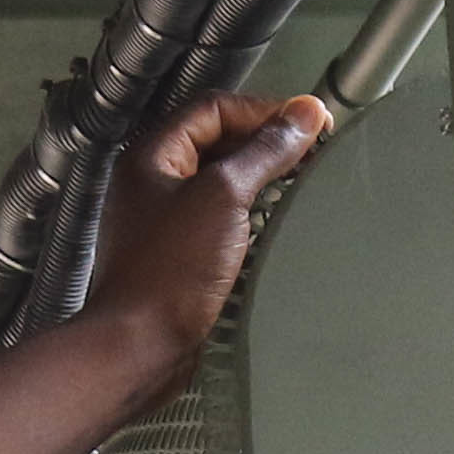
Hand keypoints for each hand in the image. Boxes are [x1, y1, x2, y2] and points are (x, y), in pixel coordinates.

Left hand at [81, 91, 335, 393]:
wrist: (140, 344)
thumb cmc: (175, 266)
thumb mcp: (224, 196)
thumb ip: (264, 151)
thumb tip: (306, 111)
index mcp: (151, 155)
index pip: (213, 108)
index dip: (263, 109)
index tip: (310, 123)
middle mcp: (152, 180)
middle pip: (215, 140)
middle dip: (264, 140)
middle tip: (313, 150)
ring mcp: (162, 218)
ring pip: (218, 179)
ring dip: (259, 175)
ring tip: (303, 179)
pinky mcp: (177, 252)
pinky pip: (217, 214)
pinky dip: (248, 209)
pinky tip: (276, 218)